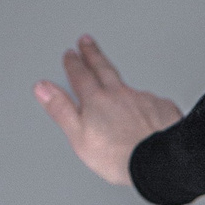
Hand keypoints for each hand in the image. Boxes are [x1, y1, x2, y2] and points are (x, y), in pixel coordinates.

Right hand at [34, 35, 180, 183]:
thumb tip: (42, 88)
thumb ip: (60, 109)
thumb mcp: (79, 137)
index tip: (70, 54)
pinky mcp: (162, 108)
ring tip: (116, 82)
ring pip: (129, 87)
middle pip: (103, 69)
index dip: (74, 64)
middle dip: (93, 55)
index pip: (80, 76)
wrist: (158, 163)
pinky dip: (147, 105)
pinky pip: (152, 102)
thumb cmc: (119, 157)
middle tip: (87, 41)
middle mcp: (120, 94)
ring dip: (120, 80)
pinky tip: (147, 113)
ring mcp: (143, 99)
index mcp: (96, 101)